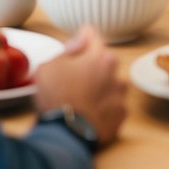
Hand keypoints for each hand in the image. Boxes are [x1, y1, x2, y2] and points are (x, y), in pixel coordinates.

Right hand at [34, 26, 126, 145]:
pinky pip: (114, 104)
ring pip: (111, 82)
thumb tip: (77, 46)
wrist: (65, 135)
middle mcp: (115, 71)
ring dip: (101, 85)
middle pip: (103, 58)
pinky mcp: (121, 115)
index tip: (70, 51)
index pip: (90, 33)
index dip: (77, 40)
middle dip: (91, 64)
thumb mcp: (47, 66)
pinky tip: (90, 112)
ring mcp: (120, 94)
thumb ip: (65, 51)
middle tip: (74, 78)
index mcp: (98, 55)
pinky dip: (105, 107)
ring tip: (83, 98)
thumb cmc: (56, 98)